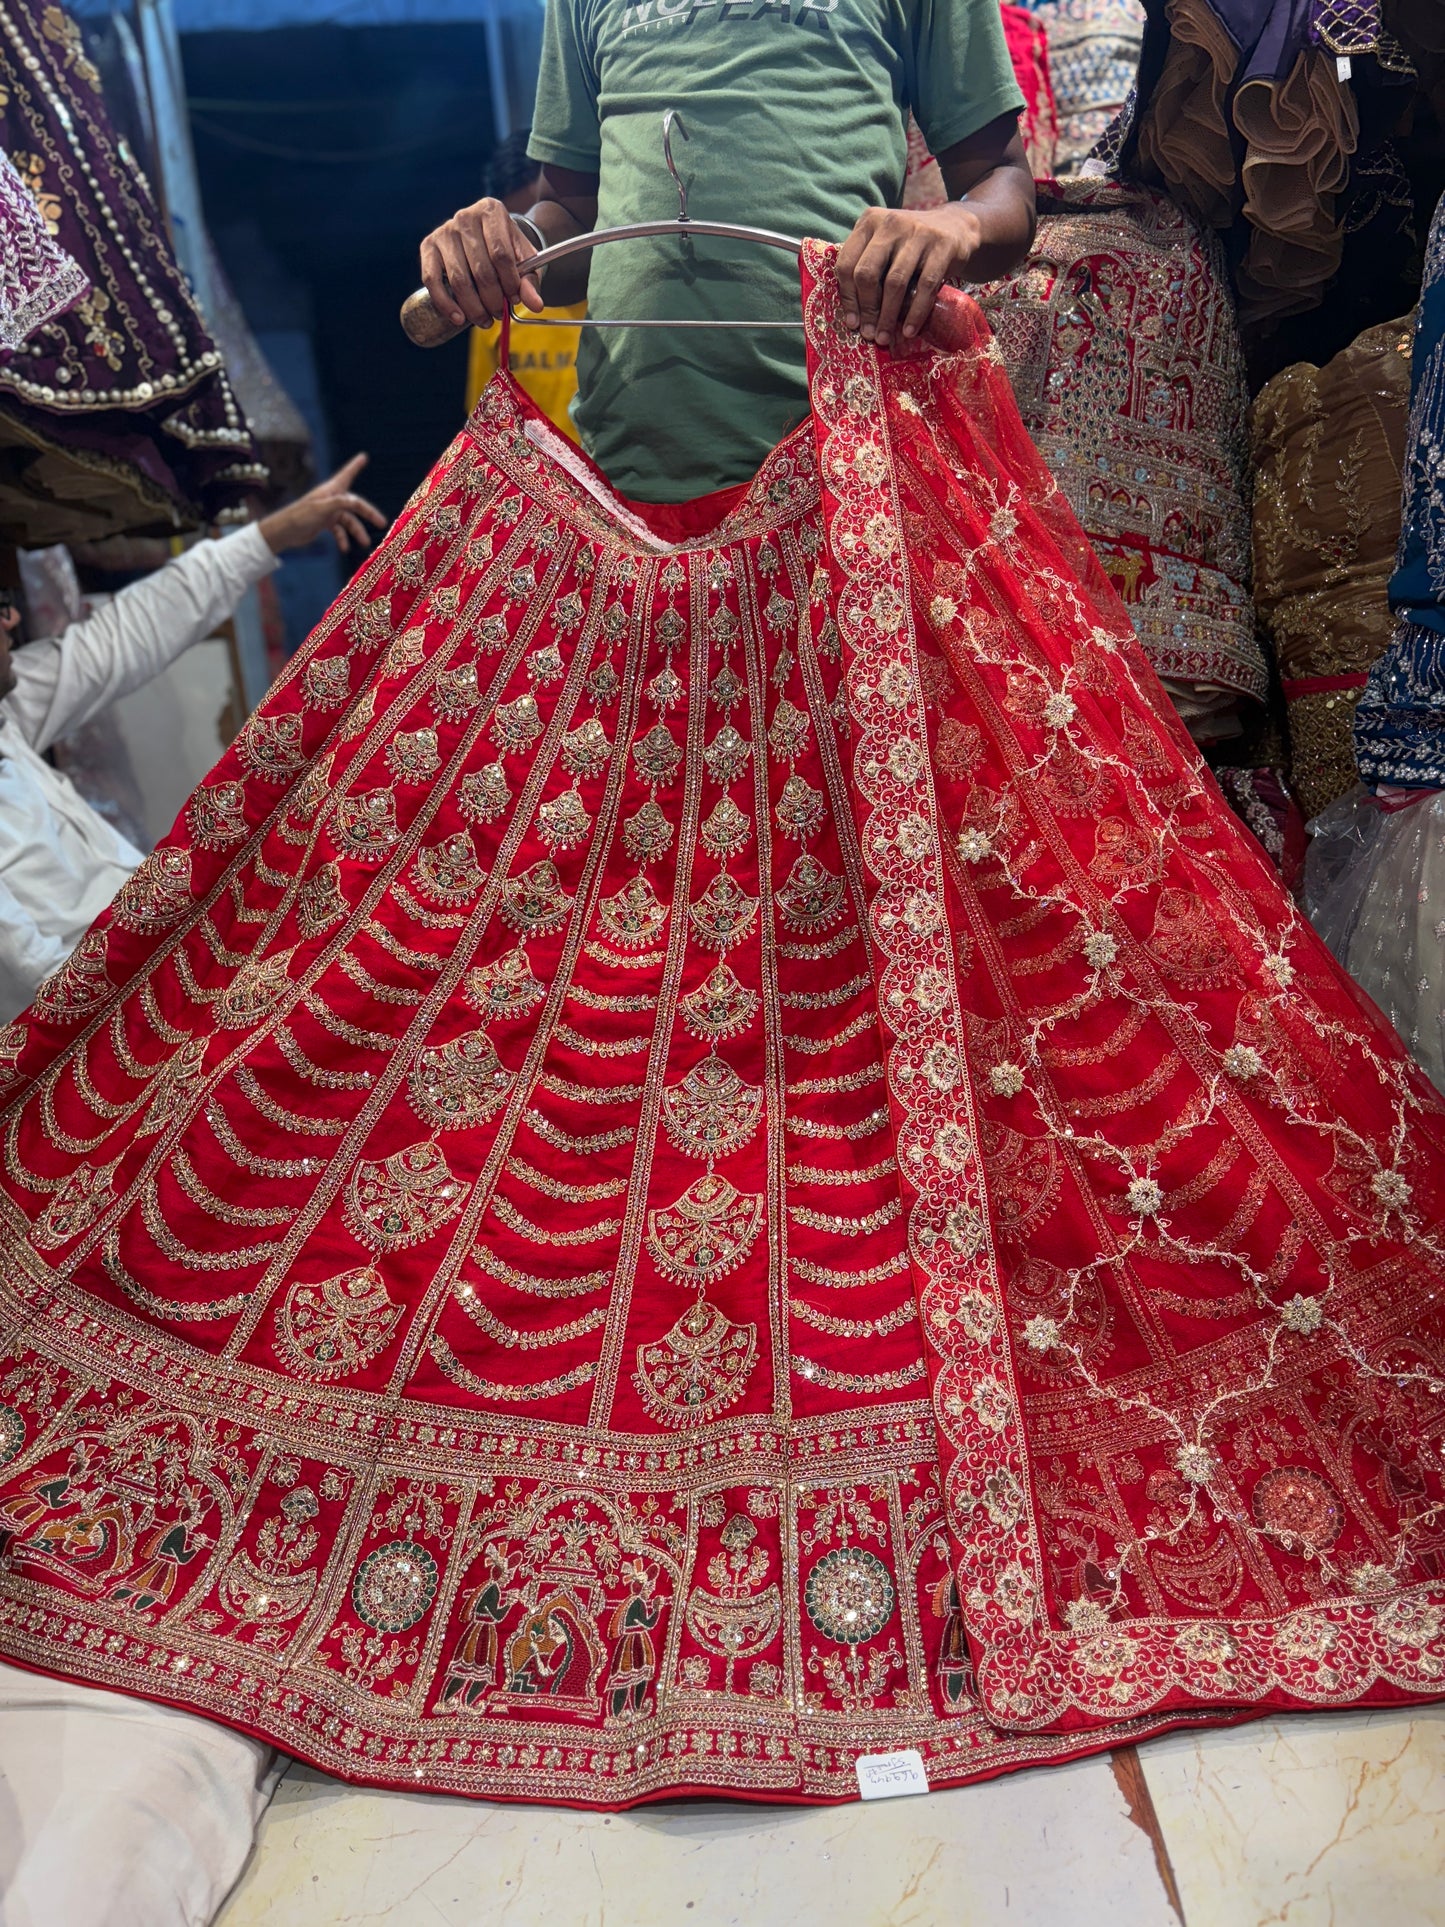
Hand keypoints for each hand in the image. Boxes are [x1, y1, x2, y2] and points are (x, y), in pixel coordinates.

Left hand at [259, 455, 388, 557]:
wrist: (285, 531)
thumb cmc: (301, 516)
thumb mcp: (322, 509)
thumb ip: (340, 504)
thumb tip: (357, 502)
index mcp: (331, 491)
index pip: (346, 475)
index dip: (355, 466)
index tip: (363, 456)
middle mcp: (332, 499)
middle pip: (355, 505)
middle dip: (368, 513)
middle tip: (382, 522)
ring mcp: (329, 511)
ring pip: (349, 520)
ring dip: (356, 532)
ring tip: (364, 544)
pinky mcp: (325, 523)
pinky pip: (339, 530)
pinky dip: (343, 539)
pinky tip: (344, 549)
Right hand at [420, 197, 543, 330]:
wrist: (483, 237)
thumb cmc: (505, 250)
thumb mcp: (523, 260)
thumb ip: (530, 281)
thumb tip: (536, 306)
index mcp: (491, 211)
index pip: (501, 255)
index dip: (509, 284)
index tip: (514, 300)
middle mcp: (465, 217)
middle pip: (480, 270)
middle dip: (493, 300)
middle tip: (499, 314)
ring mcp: (444, 231)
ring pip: (458, 280)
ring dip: (474, 307)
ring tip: (485, 319)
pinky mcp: (428, 246)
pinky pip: (431, 279)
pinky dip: (445, 303)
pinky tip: (458, 318)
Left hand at [836, 203, 983, 350]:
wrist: (956, 227)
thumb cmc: (911, 246)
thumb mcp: (885, 244)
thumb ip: (866, 266)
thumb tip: (853, 316)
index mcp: (869, 222)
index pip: (846, 264)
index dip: (847, 298)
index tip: (853, 323)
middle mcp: (890, 223)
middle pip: (867, 274)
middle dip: (866, 309)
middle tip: (869, 334)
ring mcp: (917, 232)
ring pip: (894, 282)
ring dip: (888, 316)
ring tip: (885, 338)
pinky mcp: (942, 245)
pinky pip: (925, 286)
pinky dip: (915, 313)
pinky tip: (909, 330)